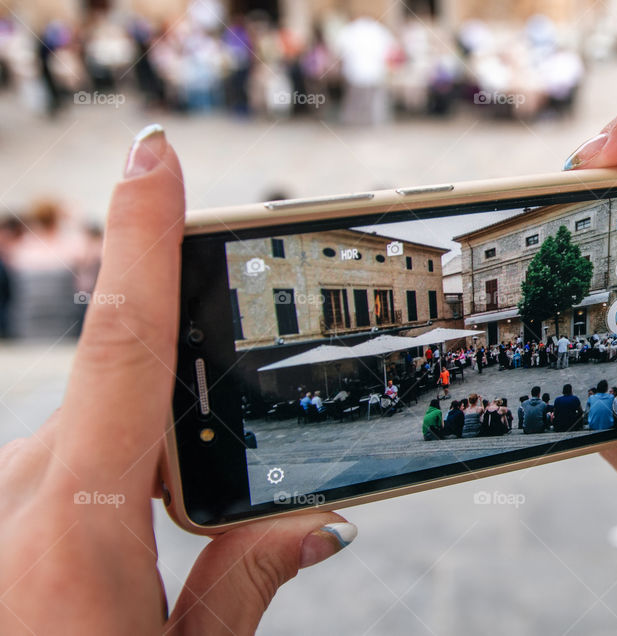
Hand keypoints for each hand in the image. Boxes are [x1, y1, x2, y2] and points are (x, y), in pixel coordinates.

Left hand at [0, 125, 355, 633]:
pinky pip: (41, 479)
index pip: (122, 345)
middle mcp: (12, 502)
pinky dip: (84, 501)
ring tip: (132, 583)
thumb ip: (244, 584)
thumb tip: (319, 524)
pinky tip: (91, 574)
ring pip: (71, 449)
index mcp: (74, 525)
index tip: (154, 156)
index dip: (141, 239)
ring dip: (120, 484)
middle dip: (167, 434)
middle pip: (109, 409)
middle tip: (180, 528)